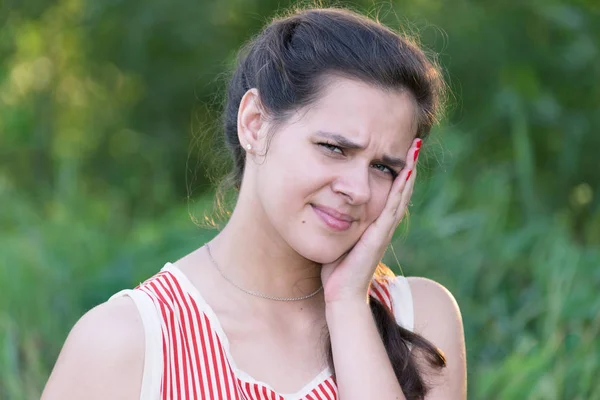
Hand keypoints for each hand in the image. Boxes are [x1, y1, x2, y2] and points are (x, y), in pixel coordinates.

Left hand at [321, 138, 421, 304]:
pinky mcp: (379, 235)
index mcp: (374, 222)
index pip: (389, 190)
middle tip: (414, 140)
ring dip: (409, 170)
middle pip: (400, 188)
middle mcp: (383, 223)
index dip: (396, 170)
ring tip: (414, 147)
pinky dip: (401, 188)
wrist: (342, 295)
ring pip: (400, 194)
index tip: (399, 148)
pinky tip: (406, 171)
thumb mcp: (338, 237)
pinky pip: (392, 206)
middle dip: (407, 164)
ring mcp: (384, 229)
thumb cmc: (337, 269)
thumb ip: (338, 220)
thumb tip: (327, 203)